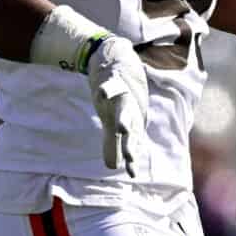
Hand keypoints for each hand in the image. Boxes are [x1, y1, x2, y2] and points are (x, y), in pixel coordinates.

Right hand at [86, 36, 149, 176]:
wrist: (117, 61)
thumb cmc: (120, 95)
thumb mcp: (116, 121)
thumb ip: (113, 143)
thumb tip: (112, 167)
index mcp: (129, 120)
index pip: (130, 142)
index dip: (131, 157)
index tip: (132, 173)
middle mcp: (127, 111)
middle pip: (129, 128)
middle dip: (130, 143)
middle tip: (131, 157)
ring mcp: (120, 96)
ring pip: (123, 108)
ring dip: (122, 118)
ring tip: (122, 129)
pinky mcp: (112, 81)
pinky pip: (110, 85)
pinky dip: (107, 88)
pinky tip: (104, 91)